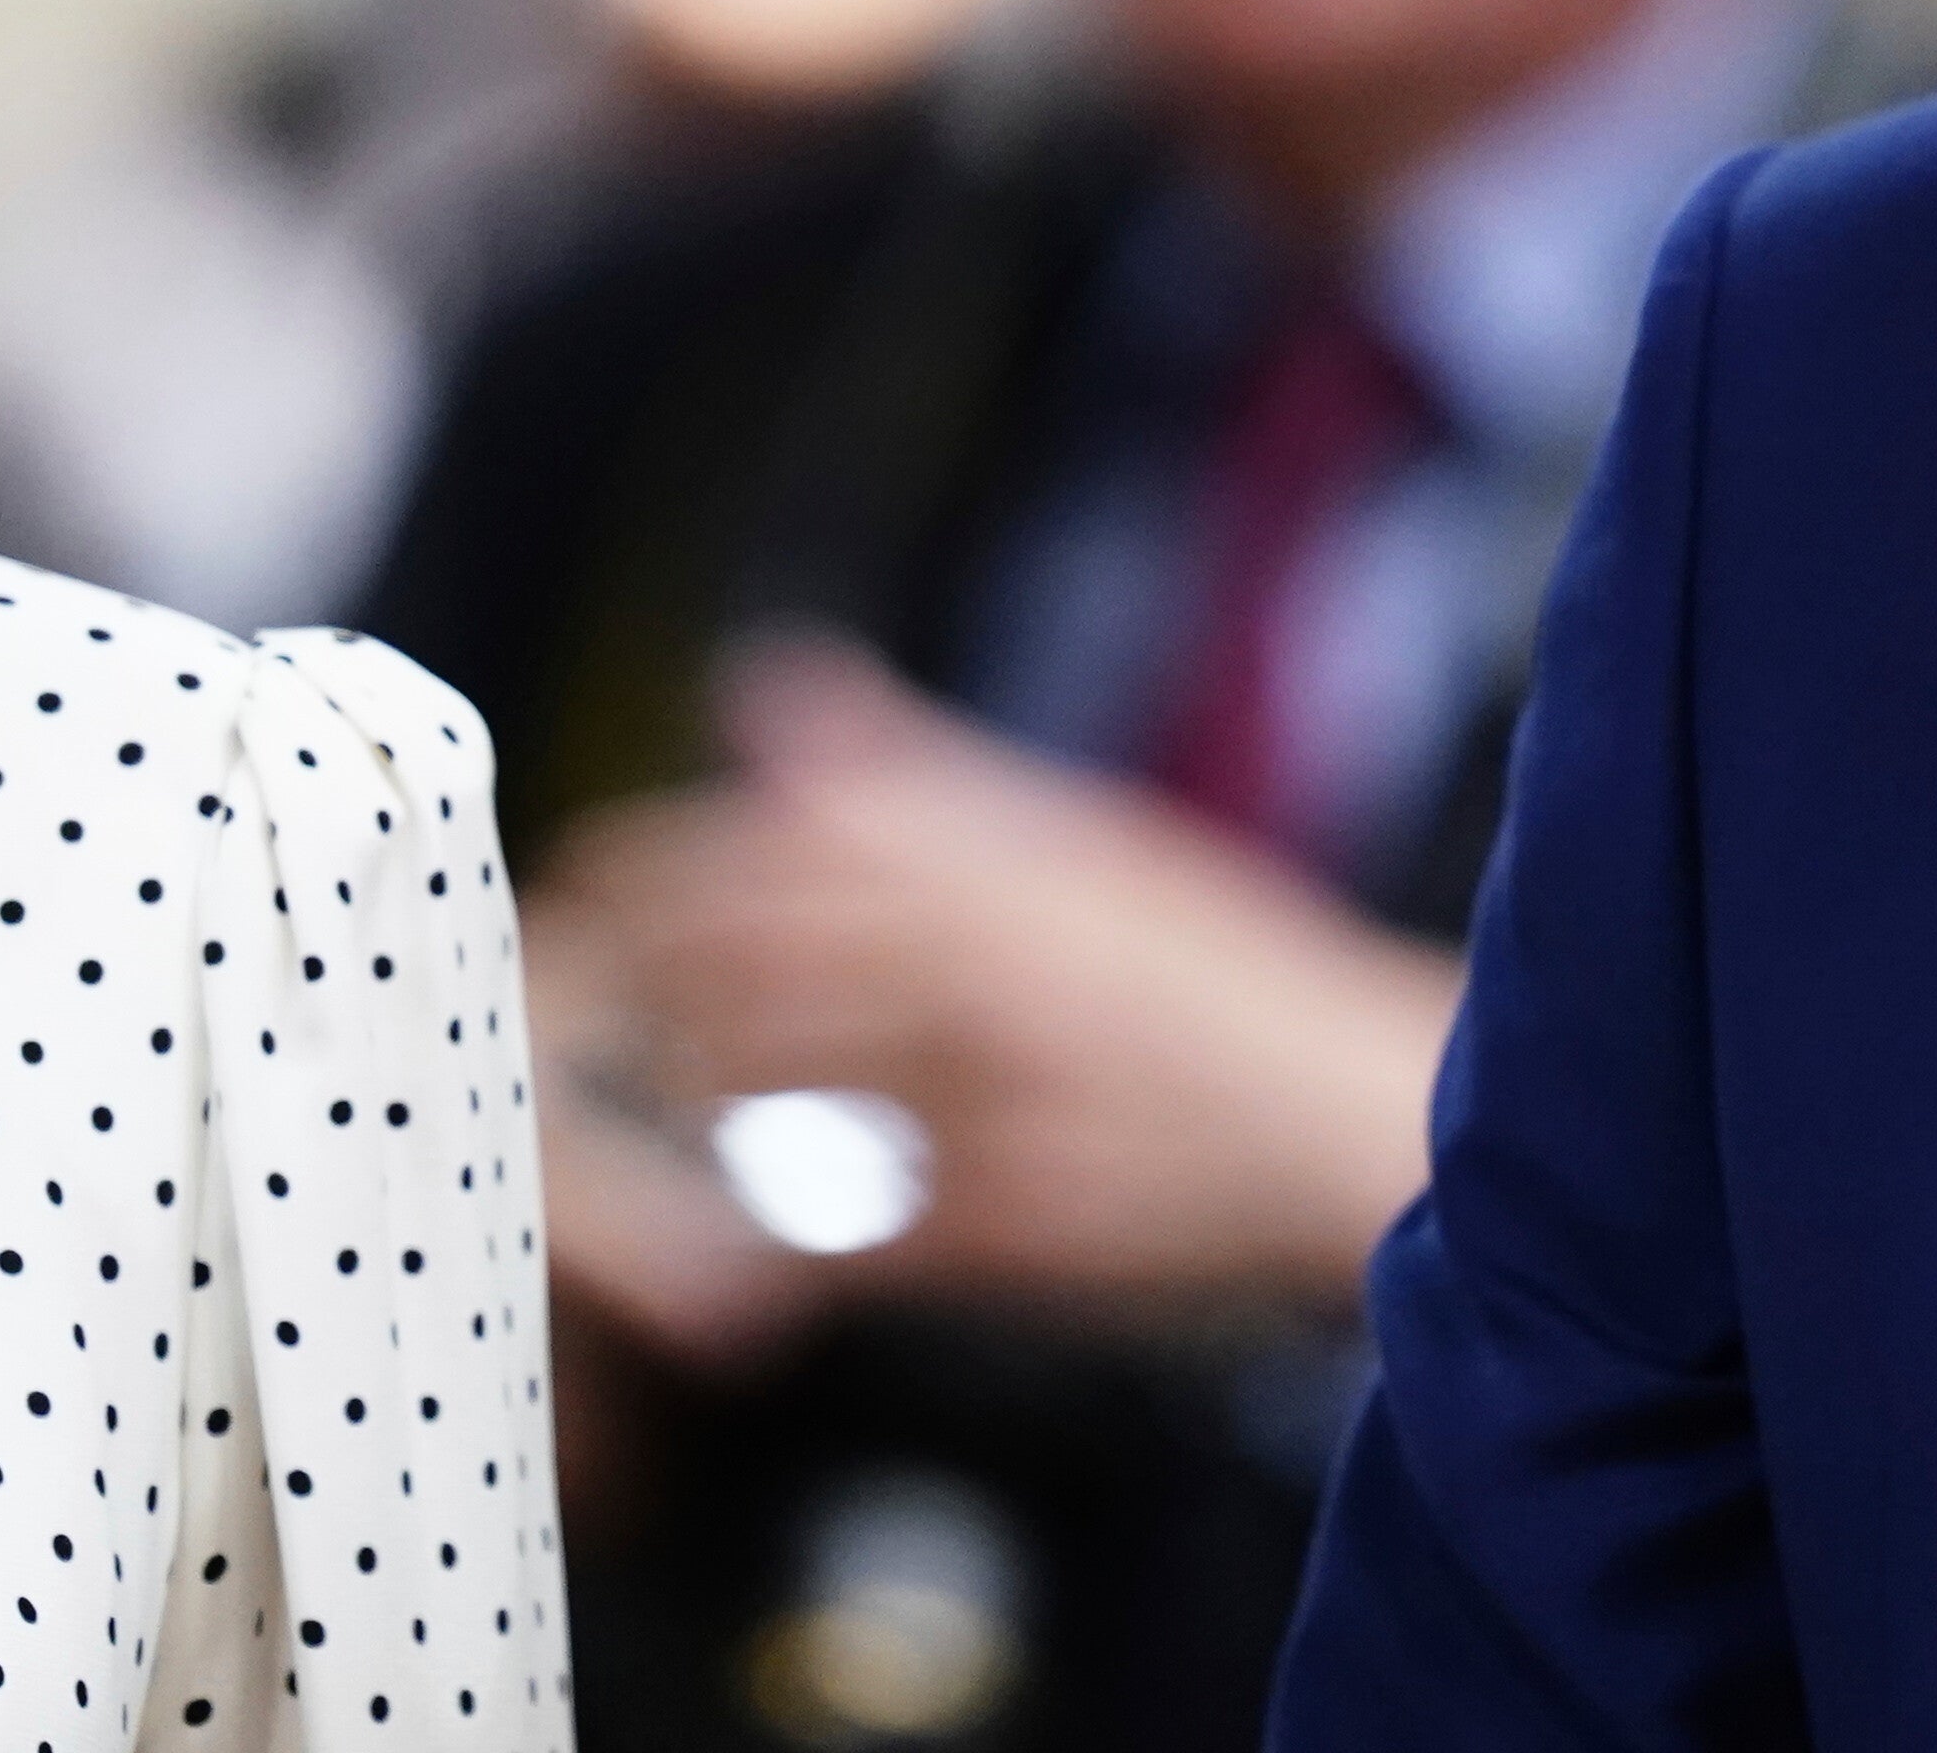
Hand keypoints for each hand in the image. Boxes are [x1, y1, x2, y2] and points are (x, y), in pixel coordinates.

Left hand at [533, 635, 1462, 1353]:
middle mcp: (974, 962)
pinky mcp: (1004, 1223)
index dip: (652, 864)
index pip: (765, 842)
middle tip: (598, 997)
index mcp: (989, 859)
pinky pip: (839, 1234)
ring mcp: (983, 1094)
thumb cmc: (1215, 977)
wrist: (1353, 1119)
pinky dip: (779, 1246)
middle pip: (737, 964)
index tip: (583, 877)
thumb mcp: (1078, 838)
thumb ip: (912, 773)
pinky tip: (759, 1250)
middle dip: (644, 983)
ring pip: (767, 1097)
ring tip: (701, 1103)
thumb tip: (771, 684)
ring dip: (707, 1102)